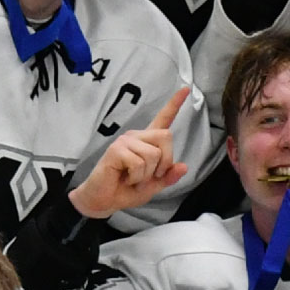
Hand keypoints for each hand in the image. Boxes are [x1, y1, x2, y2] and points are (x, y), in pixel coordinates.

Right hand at [67, 90, 192, 217]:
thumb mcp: (153, 186)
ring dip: (147, 174)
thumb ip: (168, 177)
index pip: (163, 119)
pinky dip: (136, 177)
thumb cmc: (126, 190)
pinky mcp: (116, 150)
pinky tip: (126, 178)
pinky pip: (138, 163)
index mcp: (147, 142)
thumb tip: (184, 166)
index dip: (175, 104)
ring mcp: (125, 141)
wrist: (104, 200)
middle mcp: (136, 136)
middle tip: (149, 176)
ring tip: (134, 178)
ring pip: (154, 154)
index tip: (185, 89)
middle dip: (164, 162)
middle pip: (166, 136)